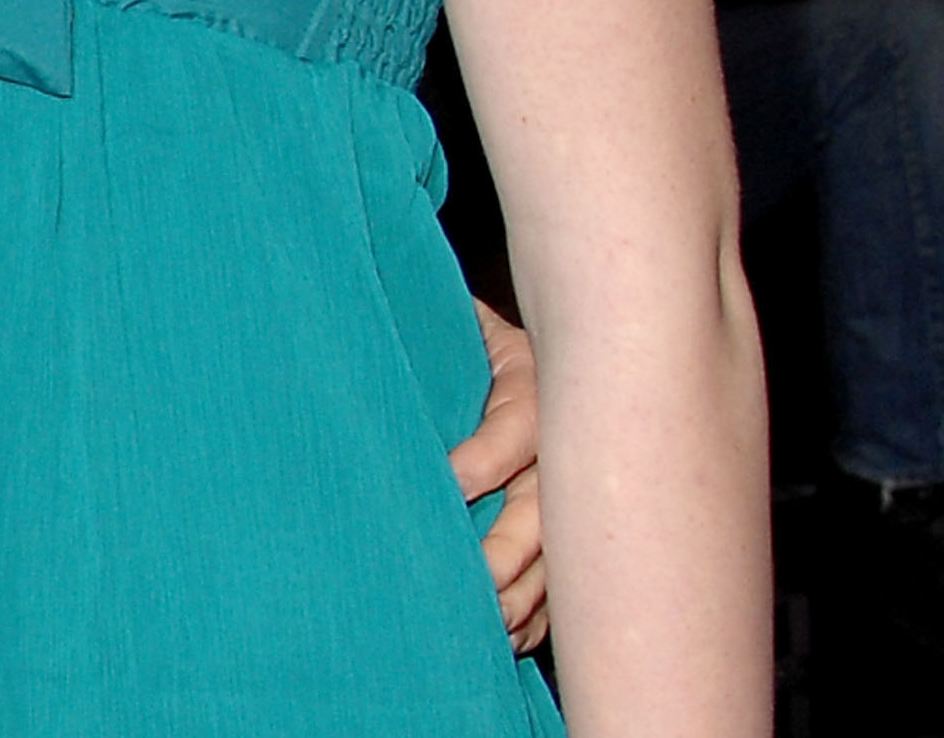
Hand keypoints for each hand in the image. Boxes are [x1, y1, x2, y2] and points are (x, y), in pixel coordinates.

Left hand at [450, 297, 545, 654]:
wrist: (565, 347)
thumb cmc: (478, 338)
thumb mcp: (461, 320)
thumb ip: (430, 326)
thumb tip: (363, 311)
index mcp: (531, 388)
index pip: (512, 432)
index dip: (481, 461)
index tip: (447, 485)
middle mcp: (560, 448)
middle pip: (543, 510)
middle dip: (507, 550)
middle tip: (471, 580)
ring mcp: (576, 495)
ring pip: (560, 556)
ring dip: (525, 593)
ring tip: (488, 620)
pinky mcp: (579, 532)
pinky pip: (566, 584)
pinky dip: (540, 614)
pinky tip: (508, 633)